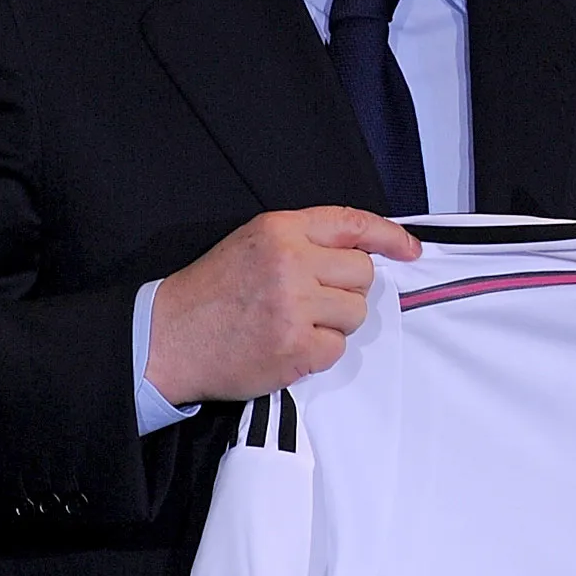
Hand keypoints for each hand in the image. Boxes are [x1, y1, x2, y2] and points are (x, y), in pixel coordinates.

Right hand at [145, 208, 420, 406]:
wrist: (165, 339)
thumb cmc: (210, 293)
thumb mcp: (252, 244)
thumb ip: (303, 242)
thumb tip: (364, 252)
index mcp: (280, 229)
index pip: (352, 223)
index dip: (389, 236)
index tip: (409, 249)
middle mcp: (291, 262)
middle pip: (362, 274)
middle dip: (346, 290)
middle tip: (312, 301)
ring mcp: (294, 306)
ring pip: (355, 312)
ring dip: (333, 323)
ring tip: (293, 324)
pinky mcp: (295, 347)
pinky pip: (337, 348)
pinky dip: (318, 352)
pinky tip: (287, 346)